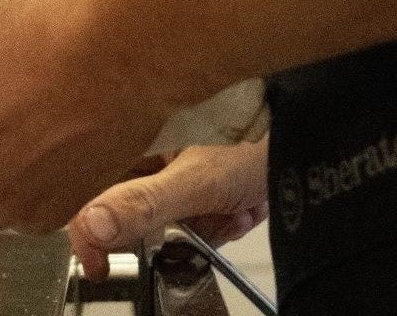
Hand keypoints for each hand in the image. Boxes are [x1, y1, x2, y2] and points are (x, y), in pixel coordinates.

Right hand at [68, 142, 268, 277]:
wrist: (309, 143)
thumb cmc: (258, 139)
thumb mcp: (195, 179)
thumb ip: (142, 204)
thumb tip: (91, 226)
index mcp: (132, 133)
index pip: (88, 189)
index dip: (87, 227)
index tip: (97, 263)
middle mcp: (148, 152)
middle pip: (127, 213)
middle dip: (168, 229)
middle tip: (202, 215)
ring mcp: (175, 174)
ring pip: (164, 226)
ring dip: (201, 229)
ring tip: (232, 205)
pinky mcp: (199, 192)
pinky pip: (194, 229)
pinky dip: (219, 228)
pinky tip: (240, 207)